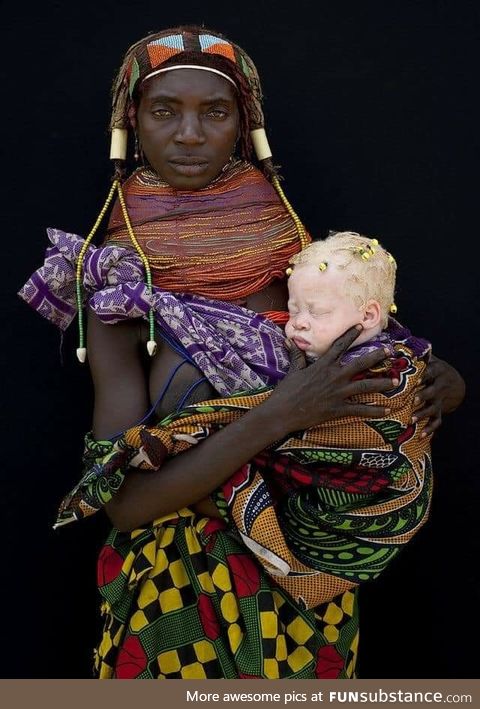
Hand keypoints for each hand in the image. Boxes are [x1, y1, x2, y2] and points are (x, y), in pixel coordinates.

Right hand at [270, 325, 396, 433]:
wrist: (282, 412)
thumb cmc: (286, 392)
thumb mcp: (292, 371)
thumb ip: (296, 355)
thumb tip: (289, 340)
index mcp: (323, 365)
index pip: (339, 346)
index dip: (350, 335)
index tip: (361, 326)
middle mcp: (334, 376)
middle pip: (360, 364)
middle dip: (377, 357)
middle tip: (390, 352)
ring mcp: (338, 393)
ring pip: (365, 386)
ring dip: (382, 383)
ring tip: (395, 381)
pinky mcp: (338, 409)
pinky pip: (360, 409)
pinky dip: (374, 410)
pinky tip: (387, 410)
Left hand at [412, 354, 465, 435]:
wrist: (456, 382)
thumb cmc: (434, 369)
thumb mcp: (430, 359)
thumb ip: (416, 355)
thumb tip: (393, 346)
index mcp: (436, 371)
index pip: (430, 373)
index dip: (423, 376)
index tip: (415, 379)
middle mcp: (439, 386)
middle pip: (432, 392)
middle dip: (423, 396)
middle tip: (413, 400)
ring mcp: (440, 400)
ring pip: (433, 408)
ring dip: (423, 414)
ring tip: (412, 420)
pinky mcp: (440, 411)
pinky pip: (437, 421)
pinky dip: (430, 429)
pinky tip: (421, 436)